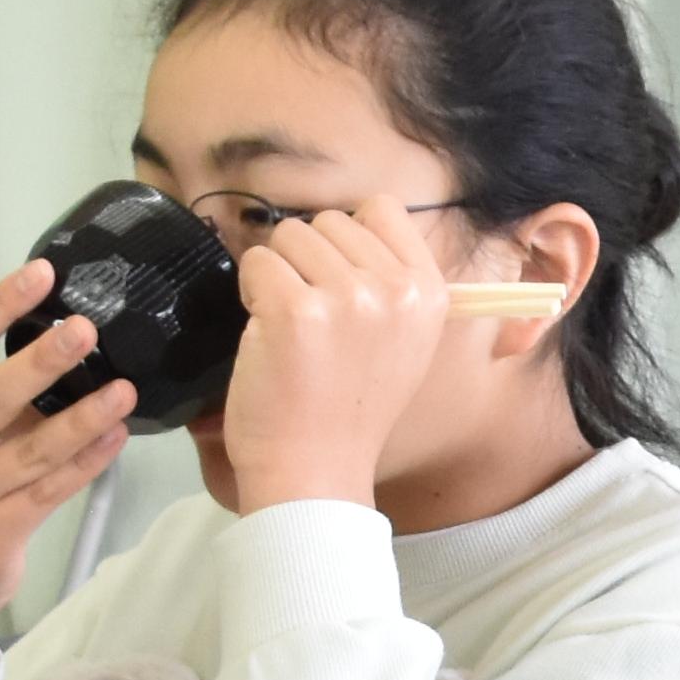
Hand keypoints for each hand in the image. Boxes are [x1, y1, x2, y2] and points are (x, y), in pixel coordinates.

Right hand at [0, 260, 129, 678]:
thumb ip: (4, 395)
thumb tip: (73, 337)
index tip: (41, 273)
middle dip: (38, 363)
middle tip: (85, 328)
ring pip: (30, 451)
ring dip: (81, 418)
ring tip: (124, 390)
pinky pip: (49, 493)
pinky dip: (86, 464)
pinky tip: (117, 437)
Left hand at [216, 205, 476, 516]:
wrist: (315, 471)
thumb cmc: (348, 409)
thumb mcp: (405, 342)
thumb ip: (393, 283)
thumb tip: (356, 226)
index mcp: (429, 293)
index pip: (383, 208)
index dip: (348, 240)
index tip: (340, 285)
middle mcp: (396, 290)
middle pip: (329, 221)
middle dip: (308, 261)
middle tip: (313, 321)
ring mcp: (348, 298)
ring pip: (289, 237)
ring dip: (278, 276)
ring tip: (292, 330)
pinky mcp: (295, 310)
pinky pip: (256, 263)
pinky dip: (250, 294)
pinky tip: (268, 337)